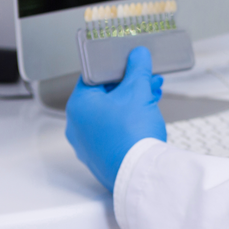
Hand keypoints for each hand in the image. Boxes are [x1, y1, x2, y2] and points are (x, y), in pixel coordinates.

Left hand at [65, 46, 166, 191]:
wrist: (138, 173)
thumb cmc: (131, 135)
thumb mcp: (138, 91)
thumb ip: (137, 69)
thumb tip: (137, 56)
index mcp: (78, 105)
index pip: (93, 76)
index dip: (114, 66)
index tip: (129, 63)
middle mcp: (76, 125)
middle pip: (103, 94)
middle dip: (129, 84)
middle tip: (146, 78)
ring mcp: (86, 143)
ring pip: (109, 112)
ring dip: (131, 100)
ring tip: (152, 94)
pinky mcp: (99, 155)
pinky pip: (112, 129)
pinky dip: (127, 119)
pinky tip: (146, 113)